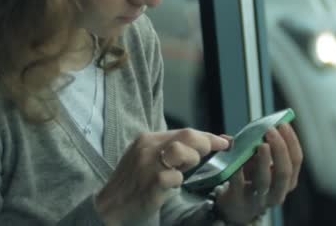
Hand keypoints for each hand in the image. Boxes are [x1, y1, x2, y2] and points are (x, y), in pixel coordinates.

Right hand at [95, 129, 229, 224]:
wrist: (111, 204)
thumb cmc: (133, 182)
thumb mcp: (146, 158)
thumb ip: (169, 151)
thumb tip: (201, 145)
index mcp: (148, 139)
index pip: (184, 131)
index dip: (207, 136)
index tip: (224, 142)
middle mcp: (147, 147)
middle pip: (187, 135)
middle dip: (206, 143)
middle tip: (215, 153)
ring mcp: (148, 163)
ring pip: (182, 151)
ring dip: (192, 160)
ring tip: (186, 169)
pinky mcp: (151, 182)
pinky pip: (175, 177)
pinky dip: (178, 180)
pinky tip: (172, 185)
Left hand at [214, 123, 302, 223]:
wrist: (235, 208)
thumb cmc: (249, 180)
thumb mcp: (255, 165)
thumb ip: (251, 148)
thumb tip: (235, 134)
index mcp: (287, 180)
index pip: (296, 160)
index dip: (291, 141)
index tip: (283, 124)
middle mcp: (278, 191)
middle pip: (284, 171)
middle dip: (279, 149)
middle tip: (270, 131)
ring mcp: (260, 199)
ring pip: (266, 180)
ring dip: (264, 161)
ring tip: (261, 144)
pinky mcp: (240, 200)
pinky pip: (240, 184)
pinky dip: (238, 171)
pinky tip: (236, 158)